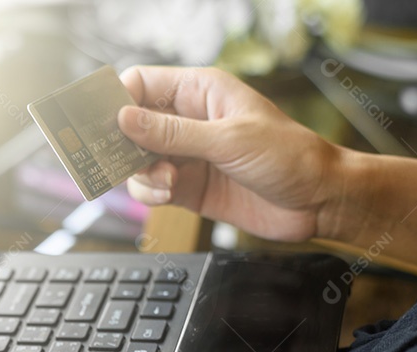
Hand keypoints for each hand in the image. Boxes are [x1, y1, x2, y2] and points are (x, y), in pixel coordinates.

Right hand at [117, 66, 342, 242]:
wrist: (319, 201)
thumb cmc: (289, 156)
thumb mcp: (229, 140)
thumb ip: (172, 133)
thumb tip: (124, 119)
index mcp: (200, 91)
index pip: (141, 84)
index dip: (116, 99)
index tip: (98, 121)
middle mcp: (187, 120)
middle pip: (130, 124)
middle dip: (119, 142)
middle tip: (110, 158)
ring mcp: (185, 154)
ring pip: (136, 159)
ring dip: (139, 173)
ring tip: (162, 182)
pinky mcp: (186, 185)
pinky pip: (150, 186)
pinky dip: (149, 192)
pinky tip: (166, 194)